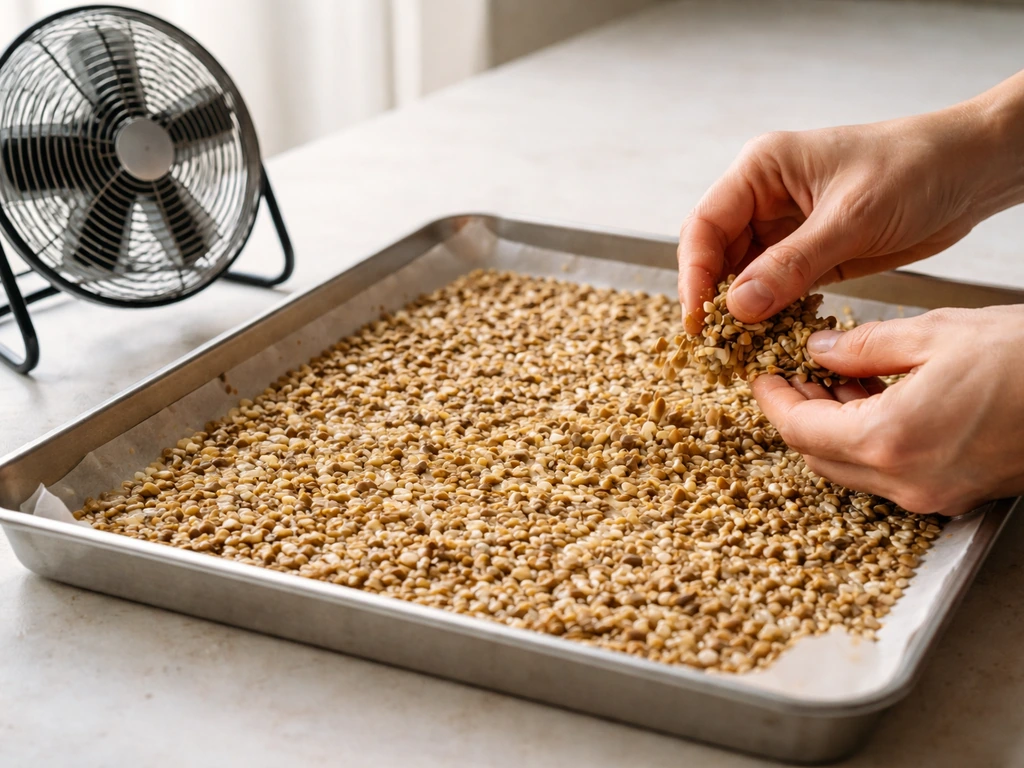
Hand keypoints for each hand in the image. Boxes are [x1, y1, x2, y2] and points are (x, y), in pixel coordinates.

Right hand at [677, 73, 1023, 333]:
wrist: (972, 171)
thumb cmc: (916, 169)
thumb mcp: (852, 218)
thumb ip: (793, 263)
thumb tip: (738, 306)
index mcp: (762, 168)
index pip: (706, 224)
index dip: (694, 273)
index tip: (698, 318)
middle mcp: (764, 196)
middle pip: (716, 253)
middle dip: (714, 296)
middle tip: (718, 342)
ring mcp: (786, 226)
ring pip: (743, 275)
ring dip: (742, 310)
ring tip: (743, 347)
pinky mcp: (809, 253)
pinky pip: (775, 287)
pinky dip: (771, 313)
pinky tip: (772, 336)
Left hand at [751, 306, 1023, 514]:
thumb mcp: (937, 333)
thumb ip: (866, 347)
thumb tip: (821, 352)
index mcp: (891, 439)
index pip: (801, 430)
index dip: (774, 402)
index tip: (762, 378)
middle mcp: (907, 480)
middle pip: (819, 458)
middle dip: (797, 417)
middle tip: (792, 378)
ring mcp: (933, 495)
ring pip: (852, 470)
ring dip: (830, 431)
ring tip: (831, 385)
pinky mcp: (956, 494)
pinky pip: (889, 474)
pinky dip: (867, 443)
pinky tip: (871, 404)